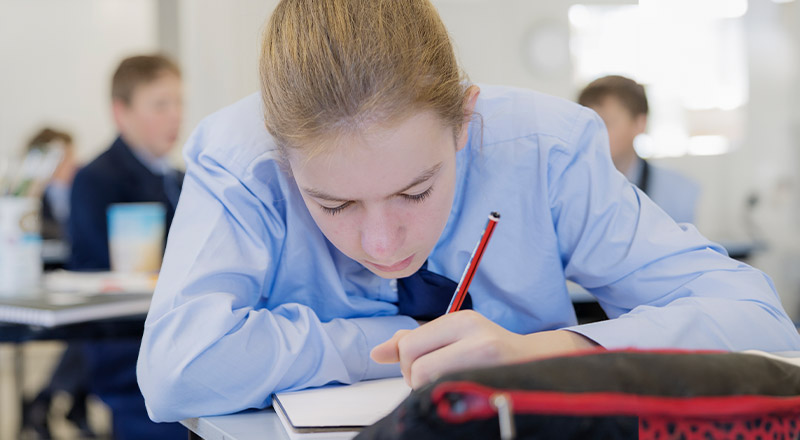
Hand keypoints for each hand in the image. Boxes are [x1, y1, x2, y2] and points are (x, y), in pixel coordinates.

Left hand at [371, 310, 599, 387]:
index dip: (408, 364)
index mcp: (461, 320)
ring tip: (451, 387)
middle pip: (416, 366)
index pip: (409, 345)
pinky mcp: (495, 382)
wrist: (537, 365)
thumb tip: (377, 352)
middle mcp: (475, 334)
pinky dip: (447, 399)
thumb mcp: (453, 337)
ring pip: (430, 383)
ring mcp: (487, 360)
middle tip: (436, 382)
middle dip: (416, 380)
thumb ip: (414, 341)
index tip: (422, 370)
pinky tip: (460, 394)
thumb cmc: (490, 353)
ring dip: (432, 391)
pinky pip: (450, 397)